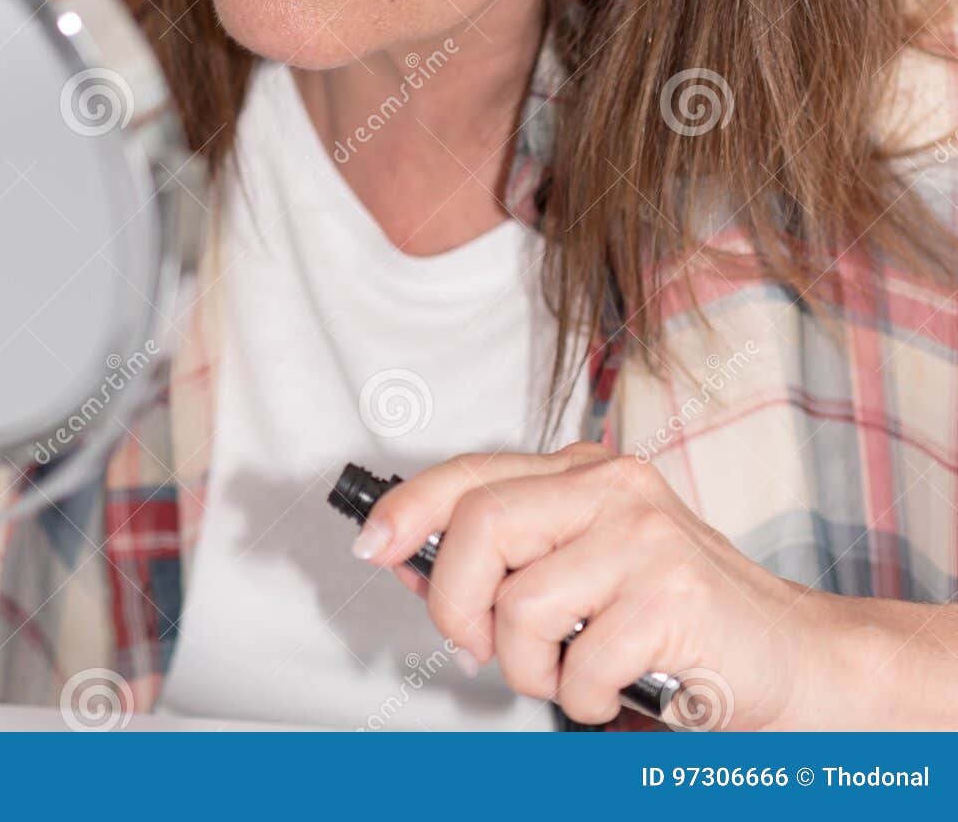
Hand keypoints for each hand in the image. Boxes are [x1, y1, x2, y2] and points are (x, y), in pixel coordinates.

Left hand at [360, 442, 842, 728]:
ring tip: (572, 673)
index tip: (374, 545)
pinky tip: (619, 687)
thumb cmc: (680, 620)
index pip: (472, 473)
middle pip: (481, 525)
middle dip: (454, 601)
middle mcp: (612, 487)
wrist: (797, 658)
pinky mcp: (671, 597)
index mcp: (584, 471)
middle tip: (474, 644)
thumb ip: (510, 559)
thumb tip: (408, 560)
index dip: (409, 509)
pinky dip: (585, 699)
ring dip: (529, 669)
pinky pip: (579, 665)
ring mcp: (644, 537)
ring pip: (521, 606)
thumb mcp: (585, 569)